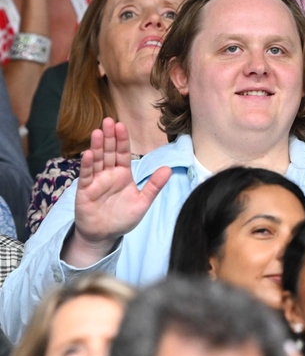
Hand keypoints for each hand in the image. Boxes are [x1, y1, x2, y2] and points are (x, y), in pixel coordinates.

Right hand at [65, 118, 171, 265]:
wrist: (104, 235)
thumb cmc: (123, 218)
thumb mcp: (142, 202)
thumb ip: (154, 186)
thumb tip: (168, 169)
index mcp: (123, 174)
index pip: (123, 153)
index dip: (122, 139)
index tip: (121, 125)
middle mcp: (108, 174)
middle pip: (109, 152)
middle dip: (109, 137)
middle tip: (108, 120)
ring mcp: (96, 181)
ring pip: (97, 160)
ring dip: (97, 147)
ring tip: (98, 132)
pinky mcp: (85, 191)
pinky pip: (87, 176)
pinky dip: (87, 165)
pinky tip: (88, 154)